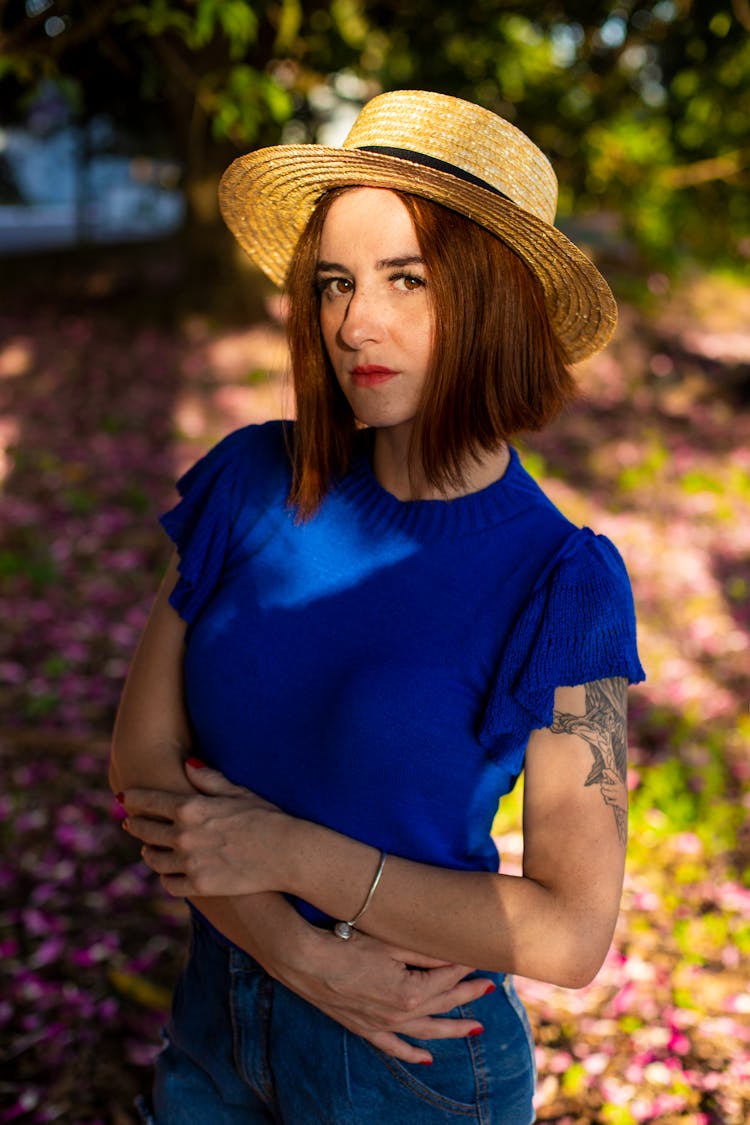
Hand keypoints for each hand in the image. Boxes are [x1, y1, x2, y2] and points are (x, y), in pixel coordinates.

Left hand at [121, 762, 288, 896]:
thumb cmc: (266, 817)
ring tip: (149, 849)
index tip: (124, 798)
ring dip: (149, 852)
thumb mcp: (237, 792)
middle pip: (145, 831)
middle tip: (130, 823)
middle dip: (135, 825)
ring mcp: (190, 863)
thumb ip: (209, 779)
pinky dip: (166, 877)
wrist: (287, 853)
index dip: (133, 799)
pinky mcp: (200, 886)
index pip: (149, 801)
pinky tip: (169, 872)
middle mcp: (184, 836)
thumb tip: (187, 764)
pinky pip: (169, 884)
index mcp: (191, 808)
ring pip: (153, 859)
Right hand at [263, 922, 496, 1064]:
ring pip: (426, 1031)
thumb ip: (423, 952)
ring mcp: (382, 1024)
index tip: (478, 957)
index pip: (446, 980)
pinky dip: (412, 1054)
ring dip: (452, 1030)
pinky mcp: (364, 1028)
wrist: (304, 959)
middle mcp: (399, 1014)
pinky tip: (427, 1059)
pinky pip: (394, 1048)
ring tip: (476, 1029)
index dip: (463, 967)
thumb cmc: (345, 943)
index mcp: (409, 992)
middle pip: (442, 1005)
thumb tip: (452, 952)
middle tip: (490, 988)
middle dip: (468, 996)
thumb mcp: (389, 943)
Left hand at [601, 768, 626, 812]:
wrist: (625, 805)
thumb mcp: (618, 785)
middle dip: (603, 785)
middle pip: (606, 786)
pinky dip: (607, 801)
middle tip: (602, 785)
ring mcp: (618, 796)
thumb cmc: (619, 793)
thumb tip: (603, 771)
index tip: (604, 770)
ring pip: (605, 793)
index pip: (614, 777)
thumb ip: (611, 778)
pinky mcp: (617, 803)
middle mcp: (619, 789)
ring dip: (604, 793)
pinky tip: (609, 800)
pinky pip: (607, 801)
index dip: (609, 773)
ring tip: (605, 792)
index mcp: (620, 783)